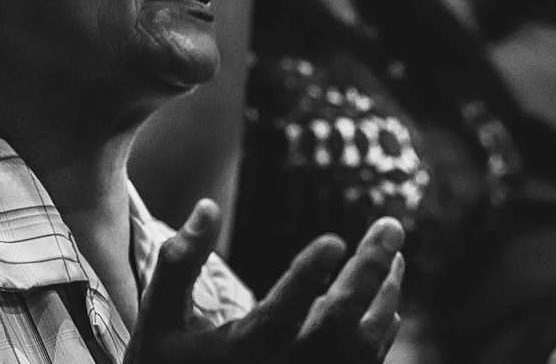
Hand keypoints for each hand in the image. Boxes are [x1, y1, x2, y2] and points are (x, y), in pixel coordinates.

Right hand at [126, 200, 404, 363]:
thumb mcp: (160, 322)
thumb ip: (179, 264)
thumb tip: (207, 206)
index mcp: (238, 355)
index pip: (279, 314)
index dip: (306, 277)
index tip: (334, 239)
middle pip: (338, 323)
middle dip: (369, 271)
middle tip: (393, 226)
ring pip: (363, 345)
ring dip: (385, 296)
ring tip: (395, 256)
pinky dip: (382, 329)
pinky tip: (388, 297)